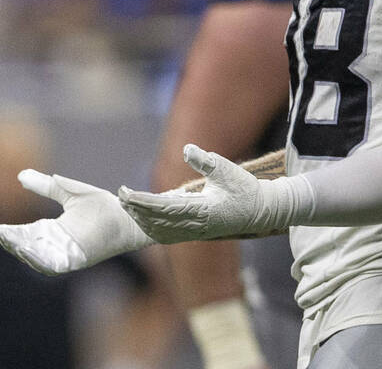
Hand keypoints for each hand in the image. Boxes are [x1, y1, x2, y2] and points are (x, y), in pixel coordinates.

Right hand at [0, 169, 153, 274]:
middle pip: (27, 247)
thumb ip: (47, 186)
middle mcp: (57, 245)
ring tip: (8, 239)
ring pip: (37, 258)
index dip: (7, 233)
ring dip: (22, 250)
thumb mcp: (69, 192)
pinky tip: (30, 251)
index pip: (24, 234)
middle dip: (10, 242)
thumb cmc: (103, 206)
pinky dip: (41, 259)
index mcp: (54, 231)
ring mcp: (67, 254)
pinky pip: (55, 264)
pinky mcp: (78, 259)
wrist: (128, 214)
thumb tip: (21, 175)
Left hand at [118, 144, 290, 242]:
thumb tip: (187, 148)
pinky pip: (170, 234)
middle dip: (137, 209)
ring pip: (161, 229)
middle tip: (120, 196)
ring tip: (127, 206)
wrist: (261, 212)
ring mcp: (196, 231)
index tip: (126, 194)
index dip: (143, 201)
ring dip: (143, 219)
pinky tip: (145, 222)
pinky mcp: (197, 231)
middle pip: (158, 220)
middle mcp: (196, 224)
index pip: (164, 207)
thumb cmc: (245, 189)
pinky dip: (154, 228)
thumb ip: (206, 160)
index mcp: (202, 210)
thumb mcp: (228, 170)